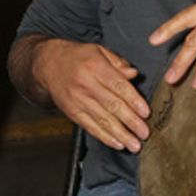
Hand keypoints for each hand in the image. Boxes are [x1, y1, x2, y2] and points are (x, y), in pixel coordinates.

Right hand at [33, 39, 149, 151]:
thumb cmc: (78, 57)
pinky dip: (105, 137)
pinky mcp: (72, 112)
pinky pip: (90, 127)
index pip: (119, 86)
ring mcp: (78, 100)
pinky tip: (117, 143)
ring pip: (103, 120)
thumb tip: (134, 74)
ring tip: (134, 145)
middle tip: (144, 133)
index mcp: (96, 67)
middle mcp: (86, 85)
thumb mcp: (99, 51)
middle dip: (131, 121)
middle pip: (113, 106)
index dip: (134, 100)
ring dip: (121, 134)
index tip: (146, 113)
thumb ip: (118, 63)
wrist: (49, 64)